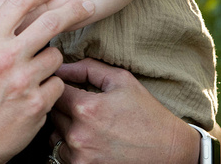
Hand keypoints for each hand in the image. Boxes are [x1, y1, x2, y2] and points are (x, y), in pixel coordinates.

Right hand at [0, 0, 94, 163]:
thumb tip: (18, 13)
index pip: (20, 2)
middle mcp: (7, 56)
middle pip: (50, 22)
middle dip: (73, 10)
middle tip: (87, 6)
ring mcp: (24, 80)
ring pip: (56, 55)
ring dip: (51, 60)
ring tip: (35, 73)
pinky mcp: (37, 103)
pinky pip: (58, 83)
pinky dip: (50, 86)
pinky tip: (36, 93)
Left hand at [50, 58, 200, 163]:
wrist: (169, 151)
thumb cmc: (146, 113)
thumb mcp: (121, 80)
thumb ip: (87, 68)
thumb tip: (61, 65)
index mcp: (86, 108)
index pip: (54, 90)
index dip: (59, 84)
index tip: (67, 84)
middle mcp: (78, 135)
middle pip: (51, 112)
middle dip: (61, 105)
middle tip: (79, 103)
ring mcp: (80, 157)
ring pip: (53, 135)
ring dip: (63, 127)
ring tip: (84, 123)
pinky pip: (61, 154)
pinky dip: (70, 146)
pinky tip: (87, 139)